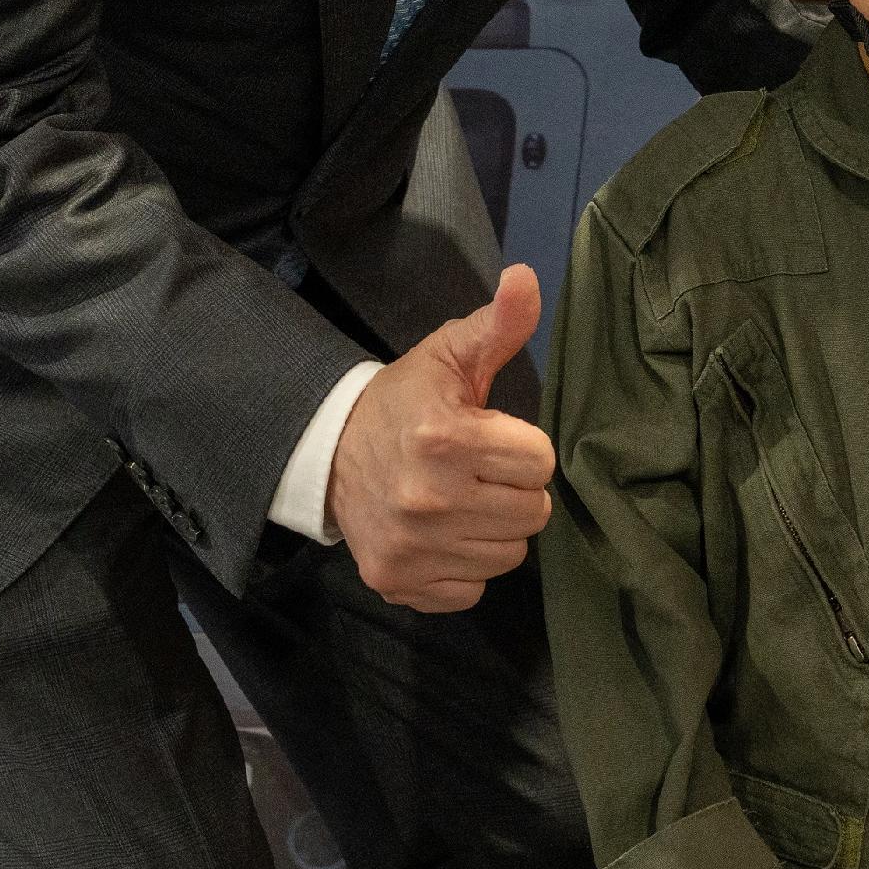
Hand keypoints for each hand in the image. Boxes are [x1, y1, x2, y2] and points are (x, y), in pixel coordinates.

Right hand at [326, 264, 557, 612]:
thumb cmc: (403, 401)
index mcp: (445, 437)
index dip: (521, 447)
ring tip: (462, 500)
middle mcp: (428, 498)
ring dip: (494, 529)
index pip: (540, 463)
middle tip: (478, 471)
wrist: (329, 452)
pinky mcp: (398, 582)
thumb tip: (527, 278)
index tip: (489, 437)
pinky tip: (442, 535)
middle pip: (532, 513)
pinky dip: (465, 566)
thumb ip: (497, 324)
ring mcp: (411, 547)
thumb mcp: (448, 355)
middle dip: (513, 488)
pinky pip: (473, 589)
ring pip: (509, 556)